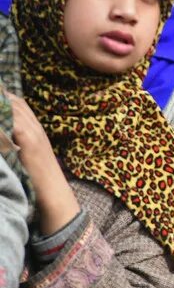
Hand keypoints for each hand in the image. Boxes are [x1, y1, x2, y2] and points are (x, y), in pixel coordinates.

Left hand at [8, 93, 78, 234]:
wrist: (53, 191)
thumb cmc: (39, 177)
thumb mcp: (29, 154)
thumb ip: (19, 141)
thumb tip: (4, 135)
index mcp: (37, 129)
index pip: (19, 103)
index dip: (5, 96)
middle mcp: (36, 127)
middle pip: (15, 102)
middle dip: (0, 97)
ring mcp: (34, 133)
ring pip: (13, 109)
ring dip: (1, 104)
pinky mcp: (29, 141)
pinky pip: (14, 122)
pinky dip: (4, 116)